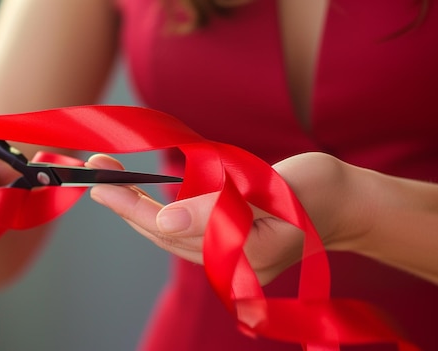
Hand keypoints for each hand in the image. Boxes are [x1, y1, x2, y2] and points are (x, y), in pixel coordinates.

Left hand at [89, 152, 355, 284]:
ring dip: (134, 205)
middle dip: (125, 202)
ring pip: (168, 233)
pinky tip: (136, 195)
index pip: (172, 230)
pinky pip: (181, 230)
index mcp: (240, 257)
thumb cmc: (315, 192)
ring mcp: (226, 259)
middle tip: (93, 172)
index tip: (103, 185)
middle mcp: (226, 265)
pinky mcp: (226, 246)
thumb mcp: (272, 191)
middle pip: (162, 233)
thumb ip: (219, 207)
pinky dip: (157, 209)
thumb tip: (165, 219)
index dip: (134, 205)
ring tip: (105, 178)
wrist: (344, 202)